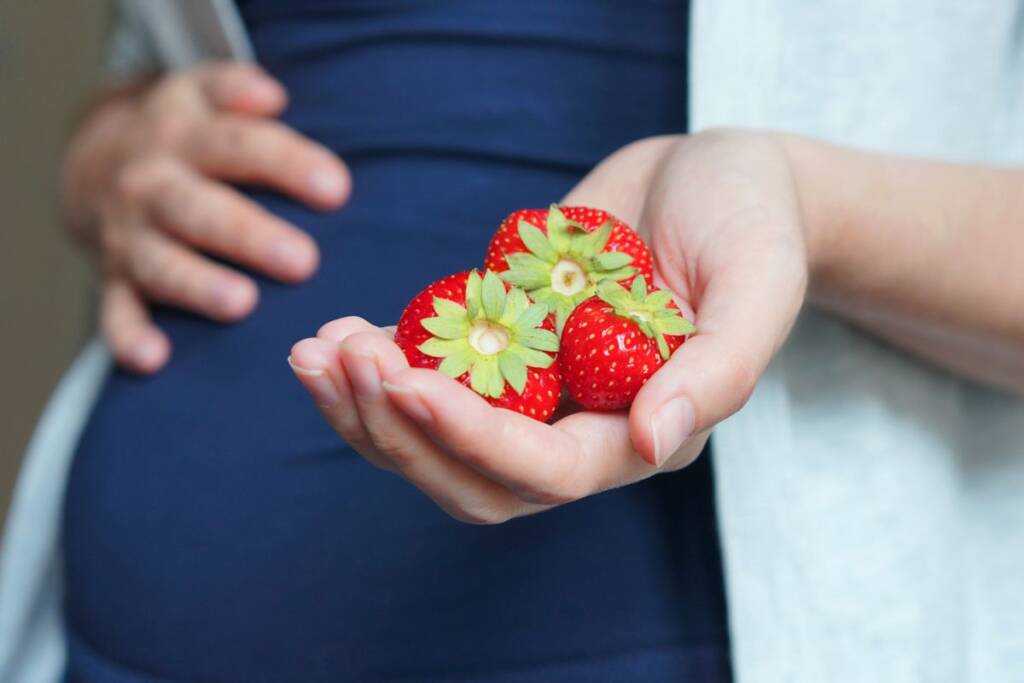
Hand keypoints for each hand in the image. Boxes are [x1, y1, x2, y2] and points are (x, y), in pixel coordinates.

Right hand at [62, 62, 350, 372]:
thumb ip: (235, 88)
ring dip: (197, 285)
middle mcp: (151, 184)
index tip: (337, 190)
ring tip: (241, 305)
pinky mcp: (112, 276)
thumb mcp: (201, 92)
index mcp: (183, 135)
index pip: (239, 146)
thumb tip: (271, 95)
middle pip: (200, 209)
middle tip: (303, 261)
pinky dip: (128, 336)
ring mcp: (129, 234)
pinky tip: (154, 359)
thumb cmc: (185, 134)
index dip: (287, 165)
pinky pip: (115, 310)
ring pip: (159, 262)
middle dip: (249, 235)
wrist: (94, 160)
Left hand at [288, 130, 807, 522]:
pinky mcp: (503, 347)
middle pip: (474, 478)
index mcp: (642, 430)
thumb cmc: (751, 223)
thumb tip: (652, 440)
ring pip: (437, 441)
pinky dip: (377, 363)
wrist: (712, 179)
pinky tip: (337, 330)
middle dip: (399, 432)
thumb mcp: (758, 283)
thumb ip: (721, 369)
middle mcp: (581, 426)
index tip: (406, 382)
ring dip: (367, 408)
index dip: (474, 438)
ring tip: (314, 350)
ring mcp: (535, 391)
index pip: (546, 470)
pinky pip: (429, 378)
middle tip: (341, 362)